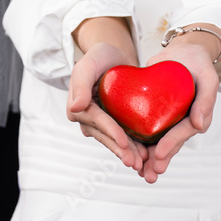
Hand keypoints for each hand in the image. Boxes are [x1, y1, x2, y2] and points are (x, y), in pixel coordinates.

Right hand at [67, 42, 149, 171]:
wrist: (114, 56)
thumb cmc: (100, 56)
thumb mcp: (89, 64)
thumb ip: (81, 83)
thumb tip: (75, 107)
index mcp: (77, 107)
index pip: (96, 121)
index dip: (110, 132)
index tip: (123, 142)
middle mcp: (87, 119)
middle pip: (105, 136)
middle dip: (120, 150)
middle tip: (135, 162)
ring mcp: (99, 124)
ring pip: (114, 141)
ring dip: (127, 153)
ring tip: (142, 164)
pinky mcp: (112, 124)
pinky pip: (122, 138)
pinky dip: (132, 148)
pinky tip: (145, 157)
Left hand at [136, 42, 219, 183]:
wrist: (184, 53)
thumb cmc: (199, 64)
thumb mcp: (208, 78)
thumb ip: (206, 99)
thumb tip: (200, 125)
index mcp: (197, 117)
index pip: (183, 133)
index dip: (171, 144)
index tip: (159, 154)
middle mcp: (181, 122)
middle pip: (169, 144)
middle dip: (159, 161)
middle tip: (149, 174)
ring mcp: (167, 120)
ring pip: (157, 142)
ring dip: (148, 158)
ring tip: (138, 171)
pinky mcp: (153, 113)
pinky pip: (145, 129)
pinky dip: (138, 142)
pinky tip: (127, 152)